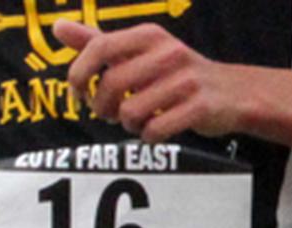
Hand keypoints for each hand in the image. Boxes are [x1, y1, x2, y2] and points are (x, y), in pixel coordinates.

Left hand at [53, 19, 241, 141]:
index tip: (80, 93)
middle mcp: (167, 52)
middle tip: (110, 113)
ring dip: (129, 125)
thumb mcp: (139, 52)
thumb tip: (58, 27)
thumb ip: (98, 43)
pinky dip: (150, 136)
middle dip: (102, 107)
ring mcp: (186, 80)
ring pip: (130, 112)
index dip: (79, 74)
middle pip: (111, 85)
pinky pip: (155, 130)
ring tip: (141, 119)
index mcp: (148, 35)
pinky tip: (159, 128)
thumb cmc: (174, 74)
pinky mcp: (199, 107)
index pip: (98, 48)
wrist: (232, 92)